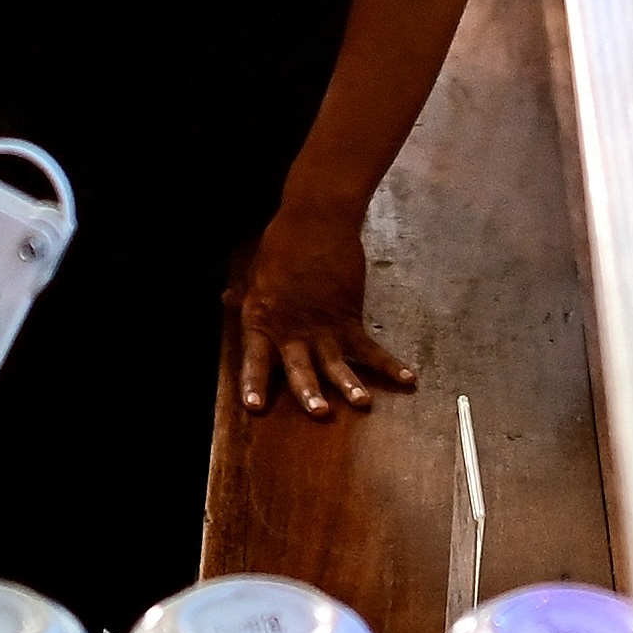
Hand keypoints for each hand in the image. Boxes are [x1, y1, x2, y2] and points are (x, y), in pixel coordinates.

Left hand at [229, 211, 415, 420]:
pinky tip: (407, 380)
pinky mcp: (350, 317)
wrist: (317, 221)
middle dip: (309, 390)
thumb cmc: (282, 244)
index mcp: (263, 320)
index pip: (255, 358)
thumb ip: (245, 294)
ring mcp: (324, 325)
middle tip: (319, 411)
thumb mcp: (256, 271)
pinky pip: (371, 347)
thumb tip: (226, 300)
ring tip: (362, 402)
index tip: (254, 407)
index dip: (254, 382)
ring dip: (349, 383)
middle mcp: (292, 329)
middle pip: (299, 366)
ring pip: (336, 361)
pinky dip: (389, 365)